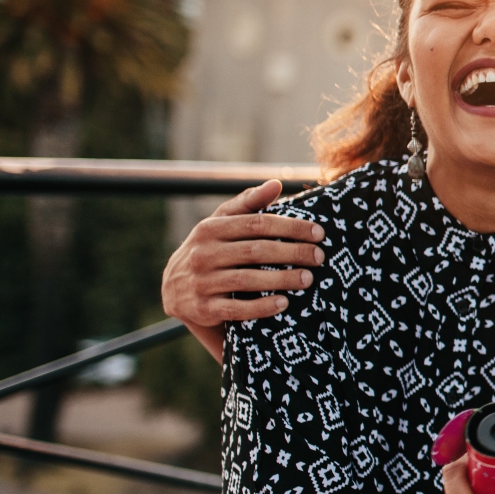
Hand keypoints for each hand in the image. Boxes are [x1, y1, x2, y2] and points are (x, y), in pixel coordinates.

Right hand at [161, 180, 322, 327]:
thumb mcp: (222, 223)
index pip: (257, 223)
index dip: (290, 227)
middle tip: (319, 256)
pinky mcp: (203, 309)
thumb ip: (248, 203)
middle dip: (293, 252)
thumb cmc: (210, 249)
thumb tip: (276, 183)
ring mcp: (201, 282)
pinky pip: (236, 309)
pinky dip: (261, 307)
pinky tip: (284, 303)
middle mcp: (202, 254)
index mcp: (210, 228)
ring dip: (282, 279)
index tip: (318, 232)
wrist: (175, 289)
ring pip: (247, 280)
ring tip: (308, 278)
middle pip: (256, 251)